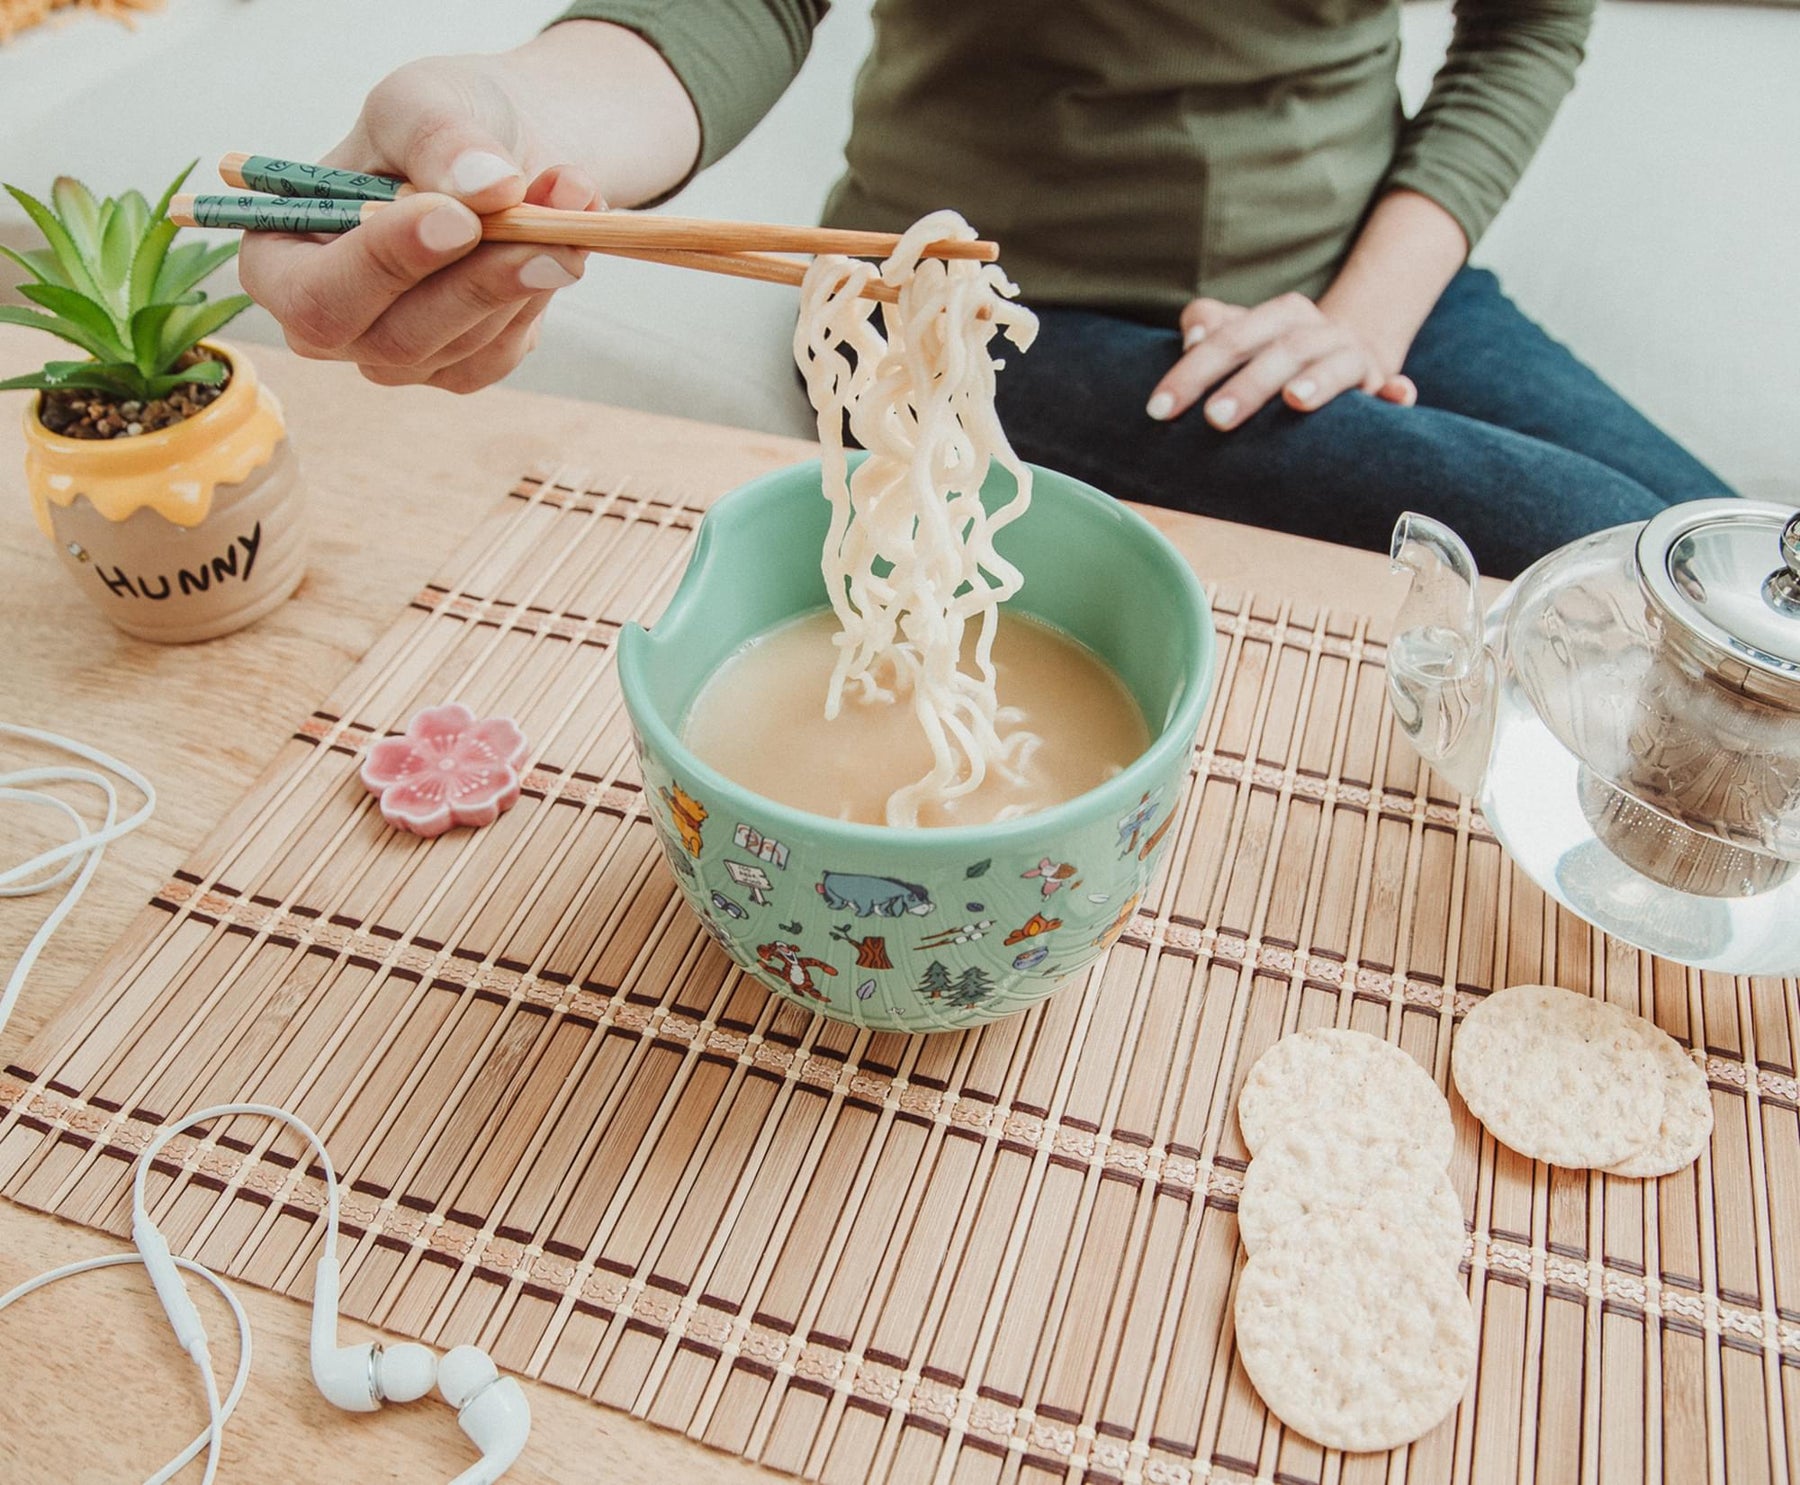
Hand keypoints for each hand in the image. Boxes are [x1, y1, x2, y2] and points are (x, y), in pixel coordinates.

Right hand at [237, 53, 600, 392]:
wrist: (503, 148)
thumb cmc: (436, 122)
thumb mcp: (421, 100)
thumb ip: (438, 137)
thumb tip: (484, 189)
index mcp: (280, 259)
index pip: (317, 297)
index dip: (385, 264)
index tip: (457, 217)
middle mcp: (330, 323)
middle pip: (396, 339)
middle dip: (477, 281)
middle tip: (544, 223)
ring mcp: (395, 355)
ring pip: (463, 347)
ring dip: (527, 273)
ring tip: (567, 194)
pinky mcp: (459, 367)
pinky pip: (504, 351)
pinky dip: (543, 290)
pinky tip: (564, 236)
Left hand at [1145, 293, 1417, 429]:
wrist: (1347, 354)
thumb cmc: (1276, 354)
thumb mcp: (1241, 336)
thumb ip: (1210, 327)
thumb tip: (1192, 333)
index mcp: (1279, 316)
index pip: (1231, 337)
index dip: (1193, 370)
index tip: (1159, 408)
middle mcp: (1317, 331)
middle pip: (1279, 350)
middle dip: (1246, 384)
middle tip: (1214, 419)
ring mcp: (1352, 356)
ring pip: (1335, 362)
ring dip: (1317, 379)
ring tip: (1295, 399)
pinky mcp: (1381, 384)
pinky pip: (1394, 387)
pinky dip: (1397, 392)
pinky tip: (1398, 396)